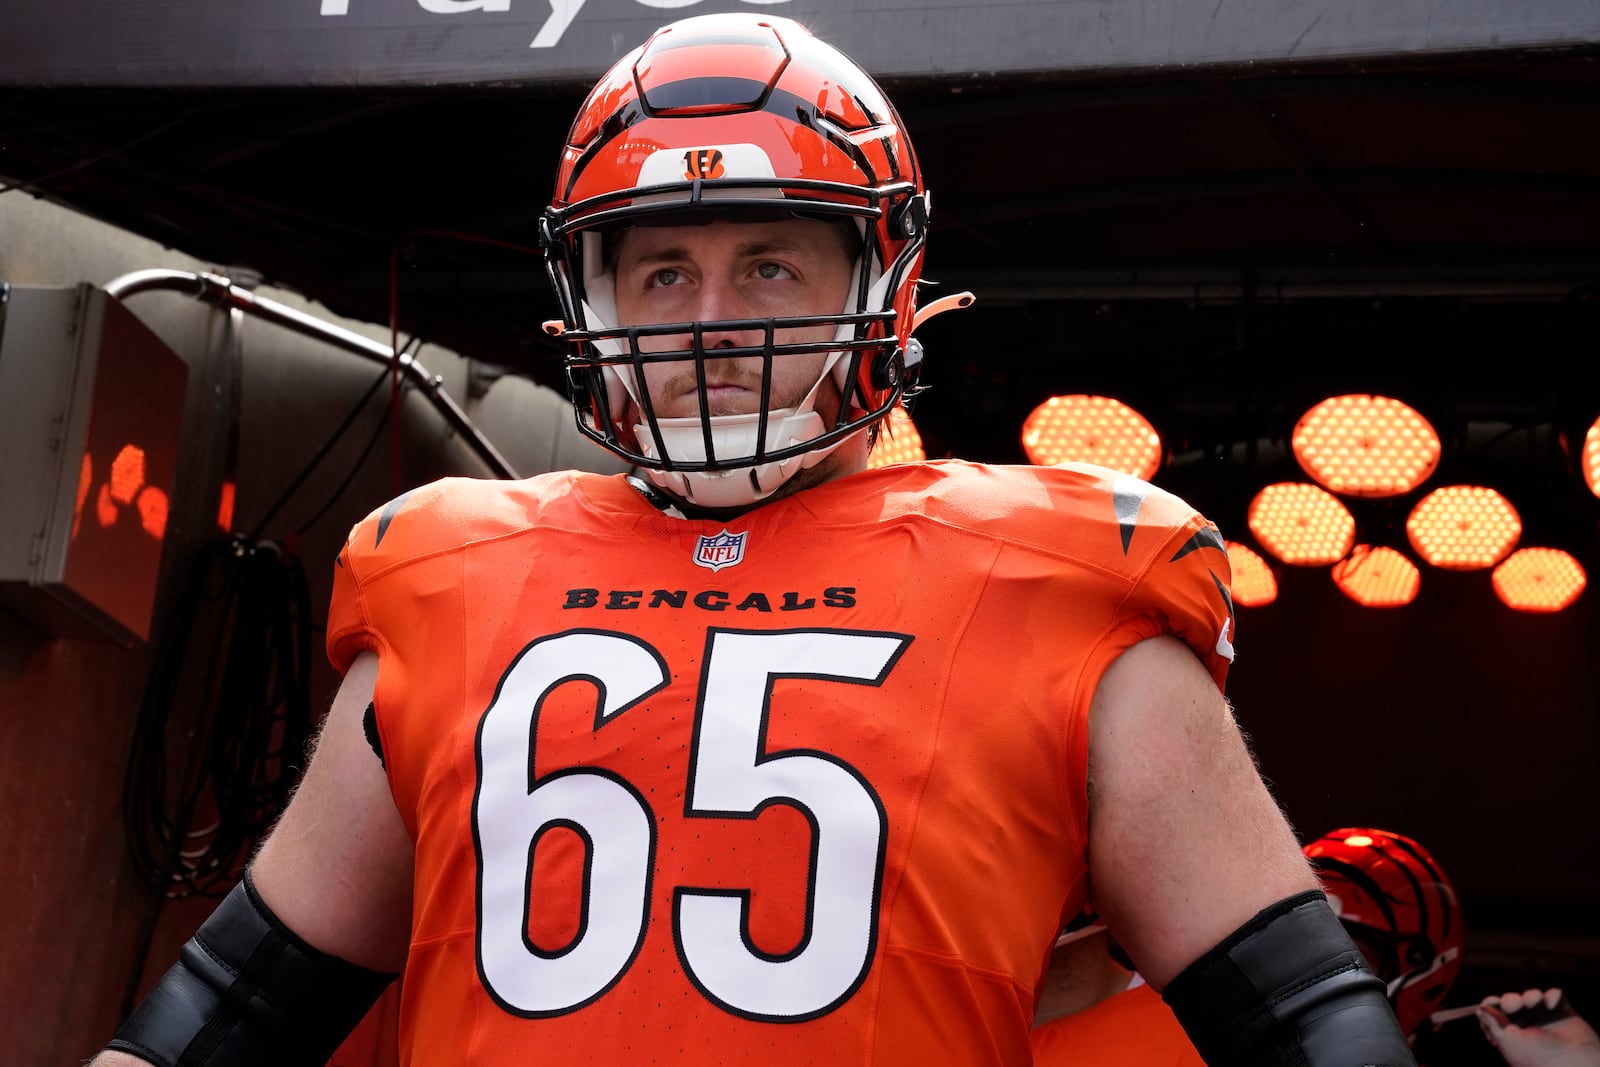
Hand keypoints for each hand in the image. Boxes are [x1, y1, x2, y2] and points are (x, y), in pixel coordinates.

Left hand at [1477, 988, 1599, 1066]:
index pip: (1495, 1015)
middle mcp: (1526, 1027)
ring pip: (1531, 996)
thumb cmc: (1536, 1057)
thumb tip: (1480, 1009)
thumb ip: (1491, 1023)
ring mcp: (1545, 1019)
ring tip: (1536, 1005)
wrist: (1570, 1061)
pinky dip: (1552, 996)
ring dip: (1531, 997)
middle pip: (1511, 1001)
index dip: (1492, 1005)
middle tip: (1516, 1005)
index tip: (1492, 1002)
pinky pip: (1553, 995)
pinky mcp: (1562, 1013)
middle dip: (1511, 1000)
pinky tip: (1552, 1006)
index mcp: (1510, 1036)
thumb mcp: (1505, 1041)